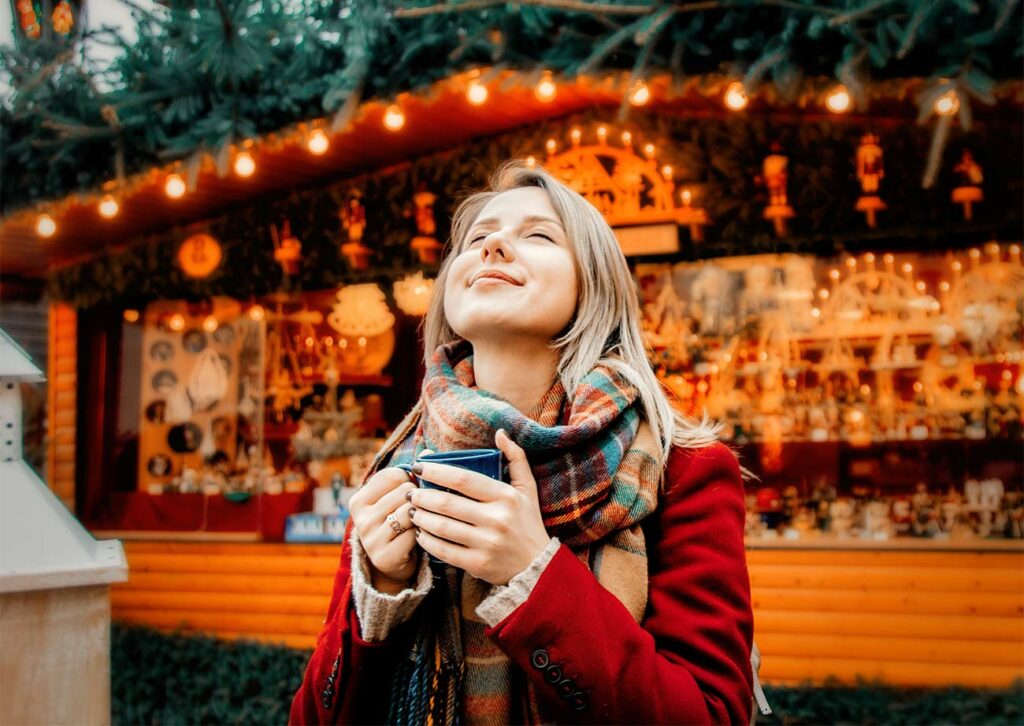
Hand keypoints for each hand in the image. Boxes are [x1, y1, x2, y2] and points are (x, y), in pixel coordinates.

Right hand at [348, 466, 418, 593]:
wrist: (392, 564)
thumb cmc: (397, 523)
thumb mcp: (395, 499)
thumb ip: (409, 474)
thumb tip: (429, 451)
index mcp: (358, 500)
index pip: (394, 475)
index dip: (410, 481)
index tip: (409, 493)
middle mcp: (360, 518)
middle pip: (404, 492)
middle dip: (417, 499)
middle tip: (416, 510)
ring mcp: (371, 538)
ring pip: (410, 511)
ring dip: (421, 516)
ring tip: (419, 522)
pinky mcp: (385, 556)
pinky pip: (415, 533)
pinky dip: (422, 534)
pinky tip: (419, 538)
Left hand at [409, 430, 550, 585]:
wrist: (538, 566)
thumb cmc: (528, 522)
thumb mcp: (527, 488)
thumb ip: (516, 457)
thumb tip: (501, 432)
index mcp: (505, 497)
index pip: (463, 479)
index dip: (437, 471)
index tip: (419, 466)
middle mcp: (496, 520)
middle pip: (447, 504)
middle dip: (422, 496)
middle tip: (411, 492)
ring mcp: (486, 543)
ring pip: (442, 527)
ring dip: (421, 517)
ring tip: (411, 511)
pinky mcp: (478, 564)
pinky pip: (443, 550)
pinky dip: (427, 541)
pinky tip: (420, 533)